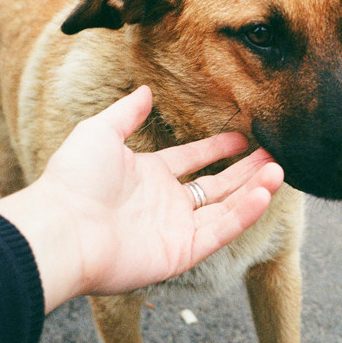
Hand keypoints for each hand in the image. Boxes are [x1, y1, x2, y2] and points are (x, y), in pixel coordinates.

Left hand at [0, 86, 283, 312]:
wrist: (62, 228)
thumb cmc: (74, 180)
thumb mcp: (99, 132)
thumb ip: (126, 113)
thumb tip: (144, 90)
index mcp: (148, 176)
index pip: (192, 160)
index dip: (218, 148)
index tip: (243, 137)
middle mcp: (165, 204)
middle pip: (216, 185)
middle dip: (246, 170)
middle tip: (275, 154)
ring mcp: (174, 229)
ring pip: (225, 208)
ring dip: (253, 190)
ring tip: (279, 170)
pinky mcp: (180, 252)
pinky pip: (220, 231)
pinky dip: (244, 213)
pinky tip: (264, 193)